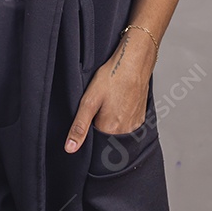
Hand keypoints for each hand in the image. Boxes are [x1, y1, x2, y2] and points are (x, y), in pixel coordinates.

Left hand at [64, 32, 154, 152]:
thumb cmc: (112, 77)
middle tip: (103, 102)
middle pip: (107, 134)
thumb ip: (79, 126)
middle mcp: (125, 132)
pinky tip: (120, 100)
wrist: (134, 62)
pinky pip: (128, 123)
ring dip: (113, 119)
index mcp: (110, 130)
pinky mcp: (142, 117)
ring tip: (112, 100)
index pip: (94, 138)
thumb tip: (70, 148)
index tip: (93, 110)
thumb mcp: (89, 100)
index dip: (90, 124)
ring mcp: (135, 125)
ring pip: (118, 129)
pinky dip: (123, 115)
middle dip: (101, 122)